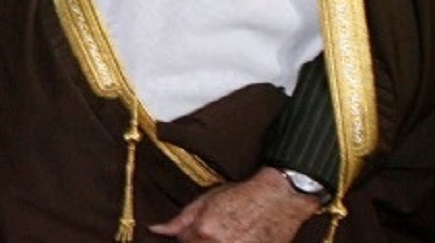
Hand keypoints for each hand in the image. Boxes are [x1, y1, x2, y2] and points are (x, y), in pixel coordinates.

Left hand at [148, 166, 320, 241]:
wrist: (279, 198)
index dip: (185, 237)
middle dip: (197, 241)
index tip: (193, 232)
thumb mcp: (206, 201)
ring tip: (225, 233)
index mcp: (204, 231)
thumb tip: (155, 229)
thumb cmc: (243, 195)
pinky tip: (236, 236)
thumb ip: (180, 220)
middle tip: (212, 230)